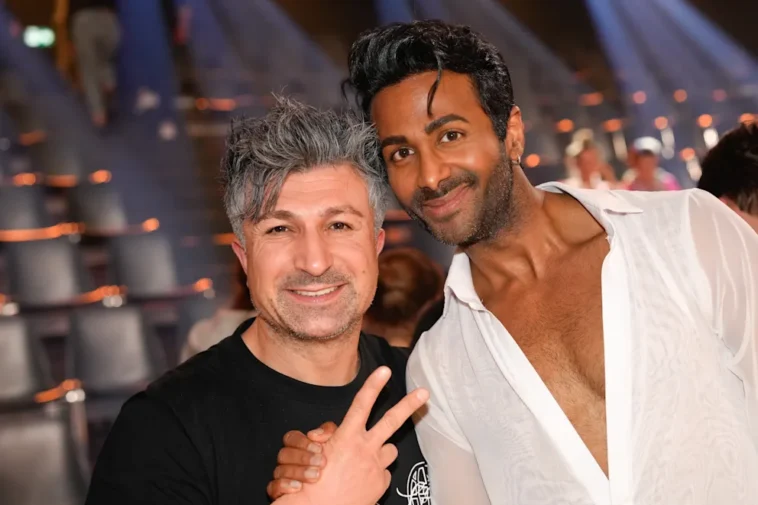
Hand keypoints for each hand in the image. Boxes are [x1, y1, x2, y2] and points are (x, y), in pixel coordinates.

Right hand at [267, 422, 336, 498]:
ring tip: (315, 476)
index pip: (291, 438)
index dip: (303, 442)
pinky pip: (274, 486)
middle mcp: (289, 460)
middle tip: (321, 462)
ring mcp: (283, 475)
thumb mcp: (335, 442)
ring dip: (298, 472)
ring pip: (280, 470)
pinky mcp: (279, 490)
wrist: (335, 488)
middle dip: (303, 458)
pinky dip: (284, 486)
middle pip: (284, 453)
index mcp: (300, 446)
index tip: (319, 448)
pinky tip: (298, 487)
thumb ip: (326, 432)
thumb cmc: (334, 463)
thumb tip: (314, 434)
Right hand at [269, 366, 427, 504]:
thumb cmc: (310, 484)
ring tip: (368, 458)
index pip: (362, 405)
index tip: (384, 371)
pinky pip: (384, 472)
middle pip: (391, 421)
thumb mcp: (314, 452)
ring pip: (390, 449)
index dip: (373, 386)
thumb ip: (329, 437)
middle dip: (409, 404)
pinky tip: (364, 480)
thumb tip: (334, 431)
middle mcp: (365, 449)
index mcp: (346, 438)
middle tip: (424, 392)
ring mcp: (376, 467)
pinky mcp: (381, 484)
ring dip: (382, 450)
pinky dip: (377, 473)